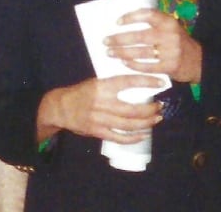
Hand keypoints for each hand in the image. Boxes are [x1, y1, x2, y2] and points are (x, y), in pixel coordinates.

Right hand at [37, 73, 165, 143]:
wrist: (60, 108)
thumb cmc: (80, 93)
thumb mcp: (95, 82)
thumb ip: (113, 85)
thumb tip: (137, 85)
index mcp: (102, 86)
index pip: (128, 82)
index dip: (146, 82)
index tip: (160, 83)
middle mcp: (102, 103)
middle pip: (133, 109)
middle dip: (150, 109)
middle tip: (160, 106)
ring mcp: (100, 119)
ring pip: (129, 125)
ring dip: (146, 123)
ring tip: (156, 119)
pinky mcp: (98, 132)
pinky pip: (119, 137)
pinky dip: (133, 138)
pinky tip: (143, 134)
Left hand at [104, 8, 202, 82]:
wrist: (199, 62)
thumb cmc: (178, 42)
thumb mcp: (171, 29)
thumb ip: (154, 25)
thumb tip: (124, 25)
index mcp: (169, 22)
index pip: (148, 15)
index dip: (131, 17)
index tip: (117, 22)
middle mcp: (170, 35)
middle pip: (140, 36)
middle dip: (120, 39)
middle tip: (106, 41)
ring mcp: (171, 52)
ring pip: (141, 52)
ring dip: (123, 53)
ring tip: (110, 53)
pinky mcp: (170, 67)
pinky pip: (147, 66)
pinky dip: (134, 65)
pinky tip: (124, 63)